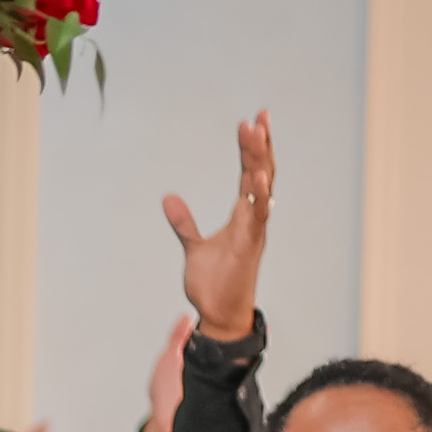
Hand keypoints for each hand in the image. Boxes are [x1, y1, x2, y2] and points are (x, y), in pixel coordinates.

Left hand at [164, 109, 273, 361]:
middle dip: (261, 145)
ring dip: (259, 160)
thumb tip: (169, 198)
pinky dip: (260, 197)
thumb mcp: (193, 247)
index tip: (251, 122)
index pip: (250, 173)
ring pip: (262, 188)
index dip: (251, 149)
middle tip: (260, 116)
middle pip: (261, 173)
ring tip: (258, 132)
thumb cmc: (214, 284)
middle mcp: (252, 219)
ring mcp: (253, 231)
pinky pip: (258, 217)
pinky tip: (259, 178)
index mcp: (243, 216)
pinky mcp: (249, 246)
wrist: (219, 316)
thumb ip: (185, 222)